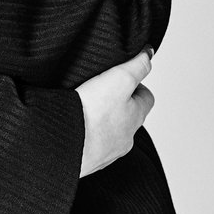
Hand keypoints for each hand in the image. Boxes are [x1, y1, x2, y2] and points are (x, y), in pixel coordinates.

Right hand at [75, 48, 154, 176]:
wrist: (64, 144)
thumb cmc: (92, 113)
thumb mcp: (120, 78)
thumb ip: (137, 65)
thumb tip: (149, 53)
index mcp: (136, 117)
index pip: (147, 97)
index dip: (137, 85)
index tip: (124, 77)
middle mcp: (126, 138)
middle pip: (129, 117)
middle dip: (119, 105)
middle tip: (102, 91)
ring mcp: (107, 152)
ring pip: (111, 133)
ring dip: (103, 122)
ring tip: (86, 109)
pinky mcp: (89, 161)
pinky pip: (92, 146)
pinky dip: (87, 136)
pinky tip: (74, 127)